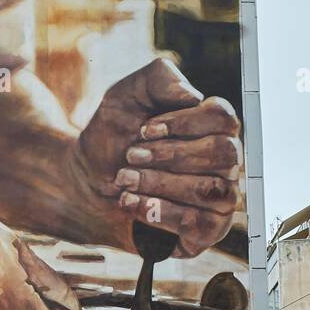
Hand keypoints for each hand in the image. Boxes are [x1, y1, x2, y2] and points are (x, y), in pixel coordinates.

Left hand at [74, 58, 242, 256]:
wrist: (83, 183)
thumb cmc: (112, 138)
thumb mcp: (125, 96)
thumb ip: (159, 78)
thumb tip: (193, 96)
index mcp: (214, 126)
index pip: (223, 118)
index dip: (183, 123)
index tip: (144, 130)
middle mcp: (226, 162)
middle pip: (223, 153)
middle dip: (169, 155)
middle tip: (129, 156)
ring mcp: (220, 198)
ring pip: (209, 189)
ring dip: (159, 183)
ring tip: (123, 180)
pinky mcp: (205, 232)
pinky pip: (198, 223)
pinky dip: (160, 212)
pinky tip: (131, 203)